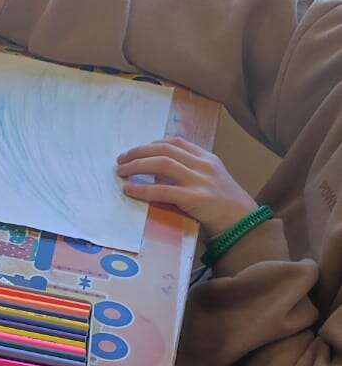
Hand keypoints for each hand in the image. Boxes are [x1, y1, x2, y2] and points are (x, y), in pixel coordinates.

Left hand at [117, 137, 255, 236]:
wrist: (243, 224)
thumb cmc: (224, 206)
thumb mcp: (210, 182)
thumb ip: (188, 174)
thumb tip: (157, 176)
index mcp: (207, 158)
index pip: (176, 142)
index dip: (153, 144)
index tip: (137, 150)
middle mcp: (203, 165)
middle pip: (165, 149)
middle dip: (139, 152)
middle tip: (121, 159)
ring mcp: (199, 180)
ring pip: (162, 164)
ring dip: (137, 165)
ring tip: (121, 171)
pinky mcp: (194, 198)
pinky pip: (162, 190)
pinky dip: (142, 189)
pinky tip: (128, 190)